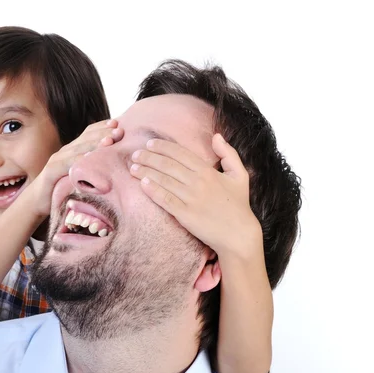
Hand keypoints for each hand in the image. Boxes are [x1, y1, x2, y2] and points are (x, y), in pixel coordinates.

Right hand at [30, 119, 123, 215]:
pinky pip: (66, 164)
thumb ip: (91, 167)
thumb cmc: (61, 188)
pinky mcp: (50, 171)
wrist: (38, 201)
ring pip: (78, 148)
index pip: (89, 133)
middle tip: (119, 130)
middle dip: (103, 132)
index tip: (118, 124)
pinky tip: (89, 158)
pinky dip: (78, 159)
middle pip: (86, 138)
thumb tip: (113, 165)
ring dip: (94, 143)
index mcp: (73, 150)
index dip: (102, 128)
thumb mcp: (80, 175)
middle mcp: (65, 151)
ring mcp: (57, 160)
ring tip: (109, 141)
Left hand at [129, 134, 261, 258]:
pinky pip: (165, 200)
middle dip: (148, 157)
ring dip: (145, 171)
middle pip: (167, 165)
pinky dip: (153, 190)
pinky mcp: (185, 215)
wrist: (238, 234)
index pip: (180, 153)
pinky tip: (142, 184)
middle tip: (135, 154)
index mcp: (208, 171)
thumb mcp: (240, 175)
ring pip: (163, 180)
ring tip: (132, 167)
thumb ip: (229, 154)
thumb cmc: (239, 205)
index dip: (163, 147)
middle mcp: (198, 182)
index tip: (150, 144)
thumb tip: (217, 136)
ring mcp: (190, 199)